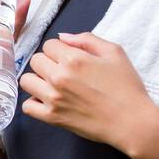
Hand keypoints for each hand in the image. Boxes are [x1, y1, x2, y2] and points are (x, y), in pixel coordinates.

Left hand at [18, 31, 156, 152]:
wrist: (131, 121)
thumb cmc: (127, 87)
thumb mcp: (115, 53)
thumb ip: (87, 40)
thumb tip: (63, 37)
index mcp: (74, 59)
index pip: (49, 44)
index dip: (60, 50)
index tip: (70, 58)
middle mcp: (59, 77)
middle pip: (36, 60)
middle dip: (48, 62)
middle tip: (63, 71)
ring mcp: (53, 98)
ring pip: (26, 80)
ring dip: (38, 80)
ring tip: (53, 85)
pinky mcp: (53, 118)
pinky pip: (27, 106)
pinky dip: (34, 102)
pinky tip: (48, 101)